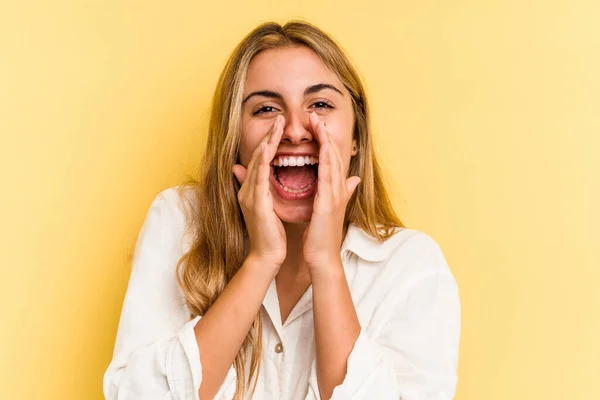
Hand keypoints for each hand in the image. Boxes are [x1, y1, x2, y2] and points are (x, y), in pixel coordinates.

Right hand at [233, 115, 286, 270]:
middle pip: (258, 157)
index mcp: (253, 190)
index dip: (270, 142)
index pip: (262, 160)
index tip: (281, 126)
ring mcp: (250, 196)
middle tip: (280, 118)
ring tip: (277, 127)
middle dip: (269, 136)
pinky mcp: (256, 204)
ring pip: (258, 163)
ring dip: (267, 143)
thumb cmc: (271, 234)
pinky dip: (263, 163)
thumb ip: (264, 191)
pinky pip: (259, 179)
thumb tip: (262, 180)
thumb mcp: (267, 208)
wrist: (267, 256)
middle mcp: (248, 189)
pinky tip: (268, 150)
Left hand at [303, 112, 360, 270]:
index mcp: (336, 190)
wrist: (322, 257)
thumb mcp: (329, 210)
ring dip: (325, 140)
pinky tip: (323, 147)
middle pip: (334, 155)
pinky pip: (328, 177)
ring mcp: (336, 196)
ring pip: (332, 162)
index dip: (326, 141)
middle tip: (315, 115)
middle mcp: (339, 190)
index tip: (316, 125)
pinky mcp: (329, 203)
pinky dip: (327, 160)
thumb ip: (341, 193)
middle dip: (325, 134)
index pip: (332, 159)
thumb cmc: (321, 236)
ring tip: (317, 123)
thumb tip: (353, 180)